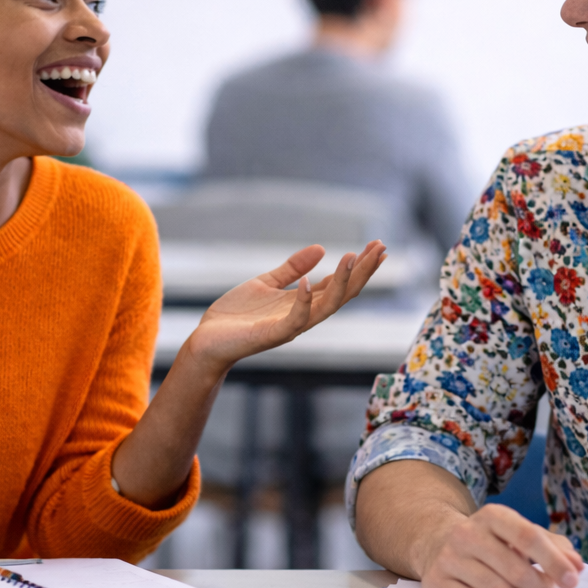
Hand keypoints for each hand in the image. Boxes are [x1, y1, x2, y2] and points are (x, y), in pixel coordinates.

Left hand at [182, 240, 386, 373]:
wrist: (207, 341)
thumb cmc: (236, 315)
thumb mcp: (266, 283)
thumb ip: (292, 268)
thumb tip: (321, 249)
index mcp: (303, 303)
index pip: (338, 284)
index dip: (358, 266)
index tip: (377, 246)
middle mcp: (303, 316)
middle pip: (342, 294)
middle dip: (362, 272)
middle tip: (380, 248)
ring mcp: (289, 327)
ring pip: (326, 307)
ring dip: (341, 283)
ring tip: (351, 257)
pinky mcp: (271, 335)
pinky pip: (294, 320)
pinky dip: (303, 302)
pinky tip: (308, 282)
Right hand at [417, 504, 583, 587]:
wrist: (437, 544)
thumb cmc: (492, 543)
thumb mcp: (519, 534)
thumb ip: (553, 546)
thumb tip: (576, 566)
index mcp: (492, 516)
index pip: (528, 537)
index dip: (554, 561)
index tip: (572, 580)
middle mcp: (466, 533)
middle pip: (516, 571)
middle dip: (540, 587)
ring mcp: (449, 559)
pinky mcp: (437, 583)